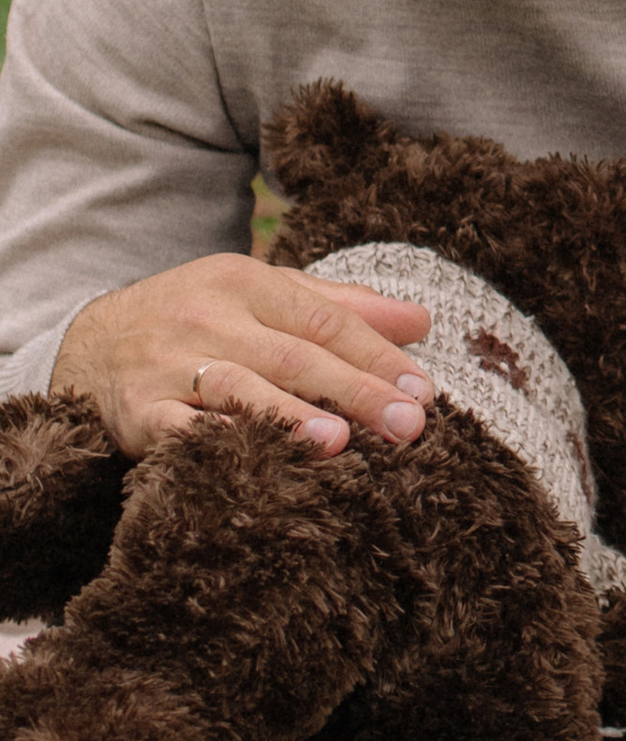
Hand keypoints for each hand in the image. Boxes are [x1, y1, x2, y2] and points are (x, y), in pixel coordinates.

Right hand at [53, 257, 436, 460]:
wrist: (88, 344)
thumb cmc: (196, 320)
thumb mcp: (260, 295)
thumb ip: (338, 307)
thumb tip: (420, 323)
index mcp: (244, 281)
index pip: (324, 319)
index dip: (377, 355)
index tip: (422, 390)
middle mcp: (207, 317)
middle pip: (293, 354)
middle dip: (355, 390)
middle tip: (407, 424)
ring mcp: (168, 364)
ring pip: (239, 387)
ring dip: (290, 414)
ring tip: (339, 439)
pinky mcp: (136, 409)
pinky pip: (181, 429)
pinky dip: (218, 443)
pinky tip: (256, 460)